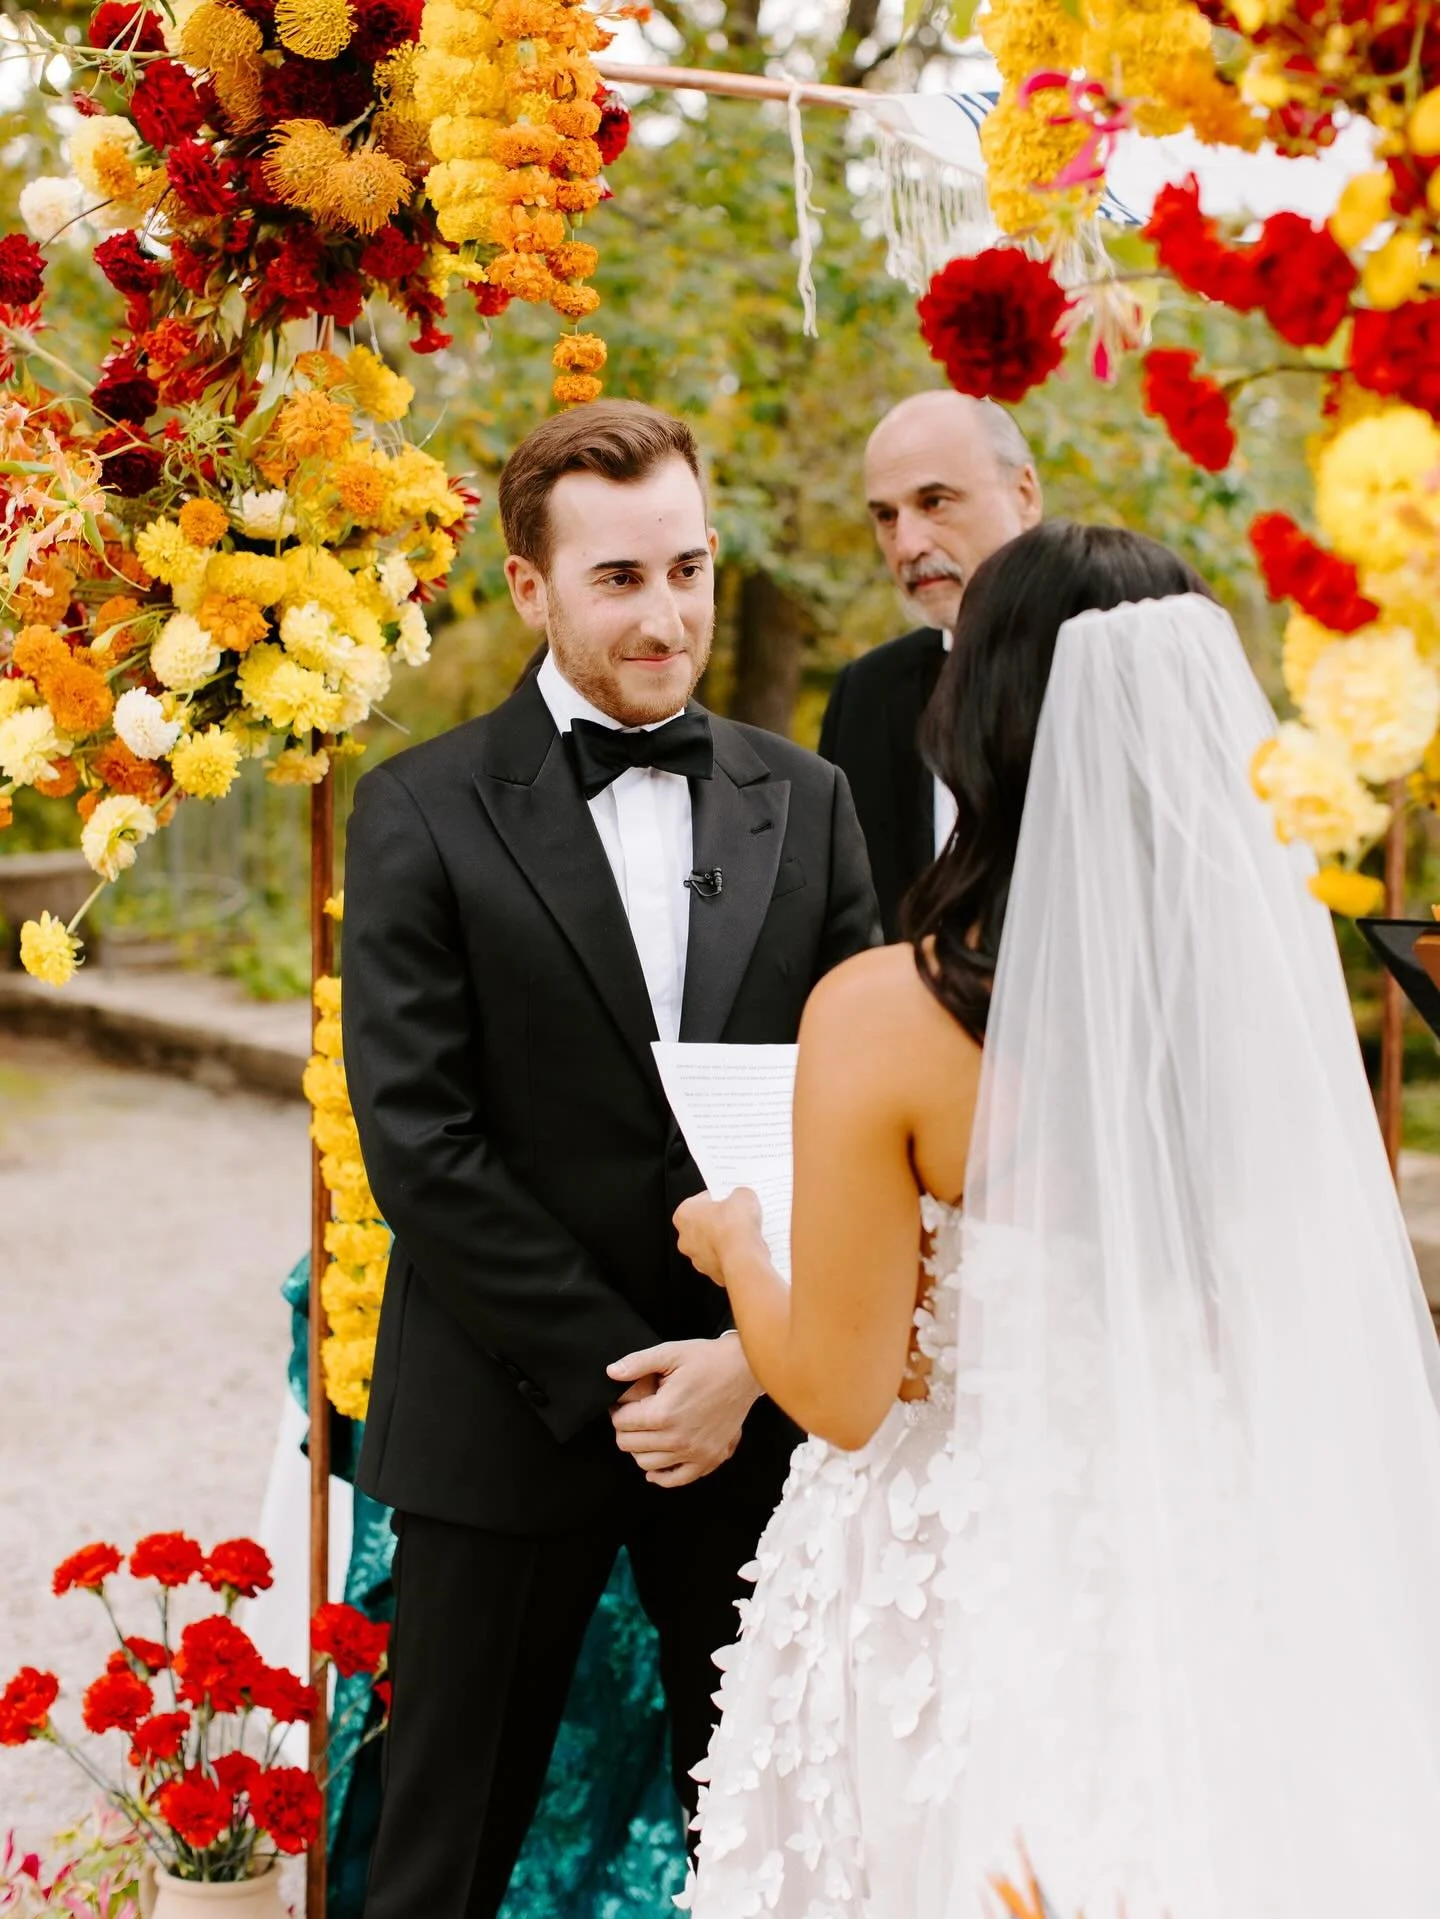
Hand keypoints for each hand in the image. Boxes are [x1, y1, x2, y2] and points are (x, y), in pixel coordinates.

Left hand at [605, 1337, 761, 1487]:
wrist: (744, 1369)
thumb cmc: (708, 1360)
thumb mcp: (670, 1353)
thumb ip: (637, 1363)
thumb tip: (611, 1373)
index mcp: (664, 1412)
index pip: (621, 1423)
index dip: (617, 1411)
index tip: (622, 1403)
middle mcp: (679, 1437)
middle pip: (630, 1445)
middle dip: (626, 1429)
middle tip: (633, 1414)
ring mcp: (696, 1451)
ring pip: (647, 1464)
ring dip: (641, 1449)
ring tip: (647, 1431)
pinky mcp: (710, 1457)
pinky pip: (678, 1479)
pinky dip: (663, 1476)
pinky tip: (656, 1466)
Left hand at [672, 1188, 766, 1288]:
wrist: (743, 1260)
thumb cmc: (734, 1230)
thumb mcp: (743, 1196)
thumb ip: (739, 1195)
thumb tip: (743, 1198)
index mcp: (684, 1214)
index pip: (700, 1200)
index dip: (718, 1198)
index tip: (730, 1197)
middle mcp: (686, 1238)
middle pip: (705, 1224)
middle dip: (722, 1220)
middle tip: (739, 1215)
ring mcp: (698, 1259)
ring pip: (714, 1244)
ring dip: (728, 1239)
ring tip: (747, 1233)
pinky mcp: (713, 1273)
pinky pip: (725, 1260)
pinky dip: (735, 1255)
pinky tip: (748, 1248)